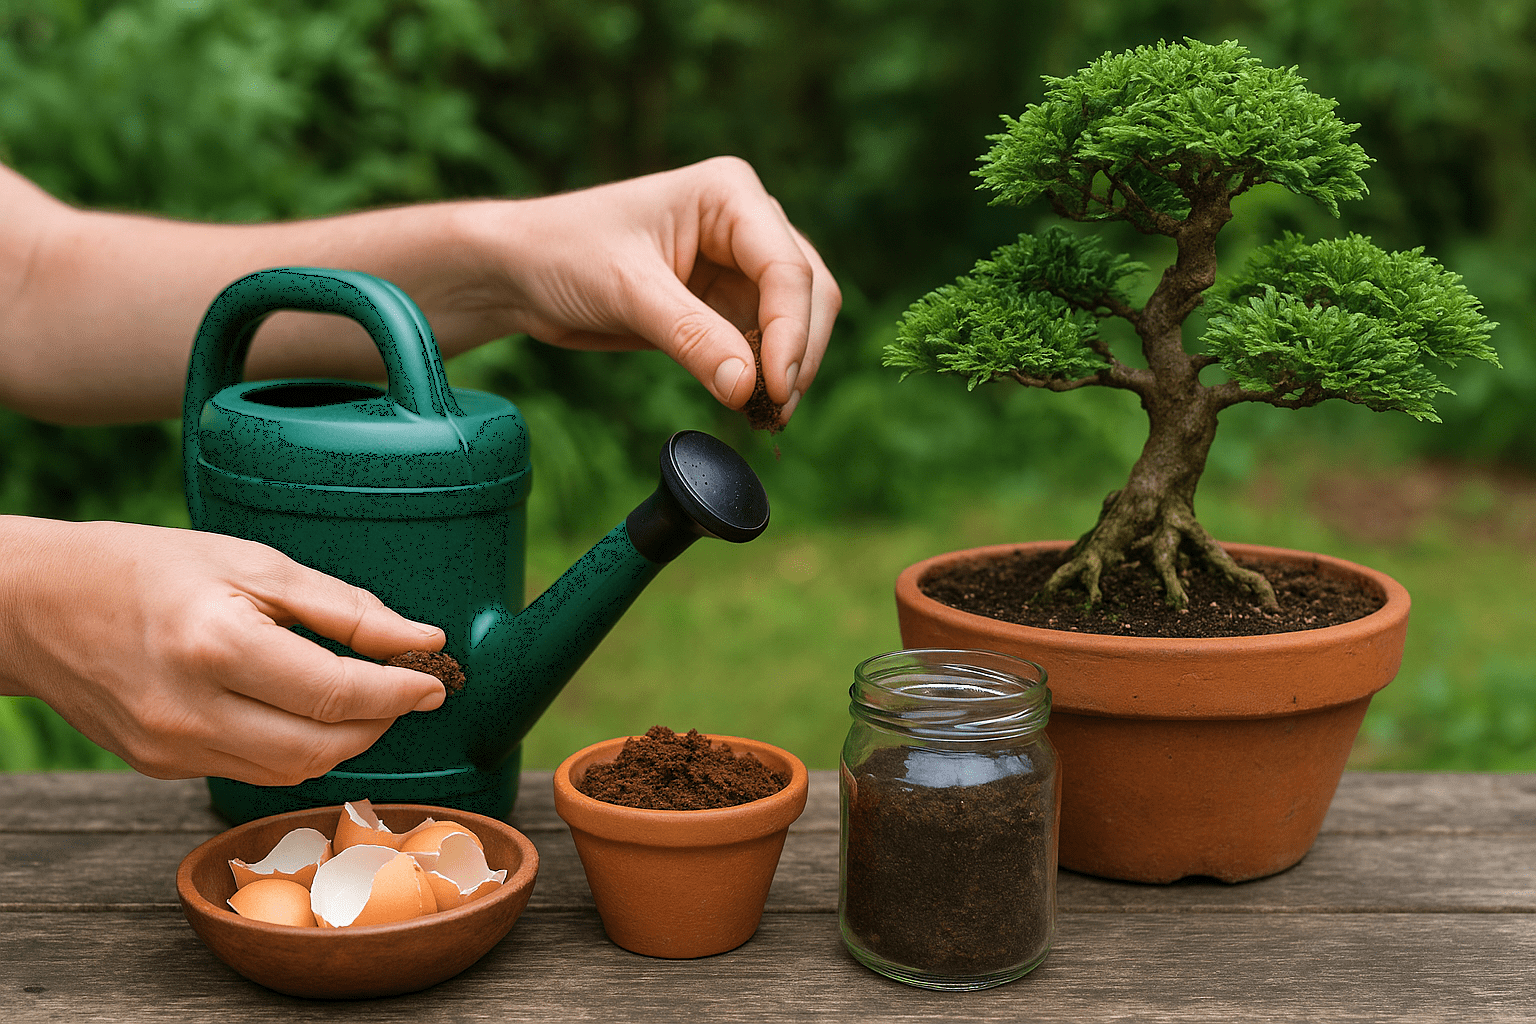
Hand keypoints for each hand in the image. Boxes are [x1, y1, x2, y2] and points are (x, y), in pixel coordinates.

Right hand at [0, 518, 447, 784]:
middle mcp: (191, 710)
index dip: (399, 693)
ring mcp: (171, 748)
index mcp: (217, 646)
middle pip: (321, 749)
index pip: (337, 694)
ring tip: (361, 700)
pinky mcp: (160, 766)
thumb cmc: (147, 567)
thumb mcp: (253, 564)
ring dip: (341, 742)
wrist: (37, 604)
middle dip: (378, 724)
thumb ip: (345, 608)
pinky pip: (251, 771)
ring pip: (290, 772)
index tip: (435, 682)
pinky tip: (302, 712)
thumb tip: (423, 640)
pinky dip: (293, 748)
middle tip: (404, 690)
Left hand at [461, 156, 840, 421]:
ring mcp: (739, 265)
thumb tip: (749, 388)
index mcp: (729, 194)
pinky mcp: (724, 305)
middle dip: (798, 353)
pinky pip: (763, 345)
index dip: (792, 331)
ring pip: (795, 322)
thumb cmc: (563, 253)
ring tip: (765, 417)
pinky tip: (749, 407)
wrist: (520, 272)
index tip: (776, 388)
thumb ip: (692, 337)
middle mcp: (746, 223)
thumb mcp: (628, 291)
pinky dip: (762, 378)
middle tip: (776, 411)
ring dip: (787, 370)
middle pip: (808, 293)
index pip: (787, 267)